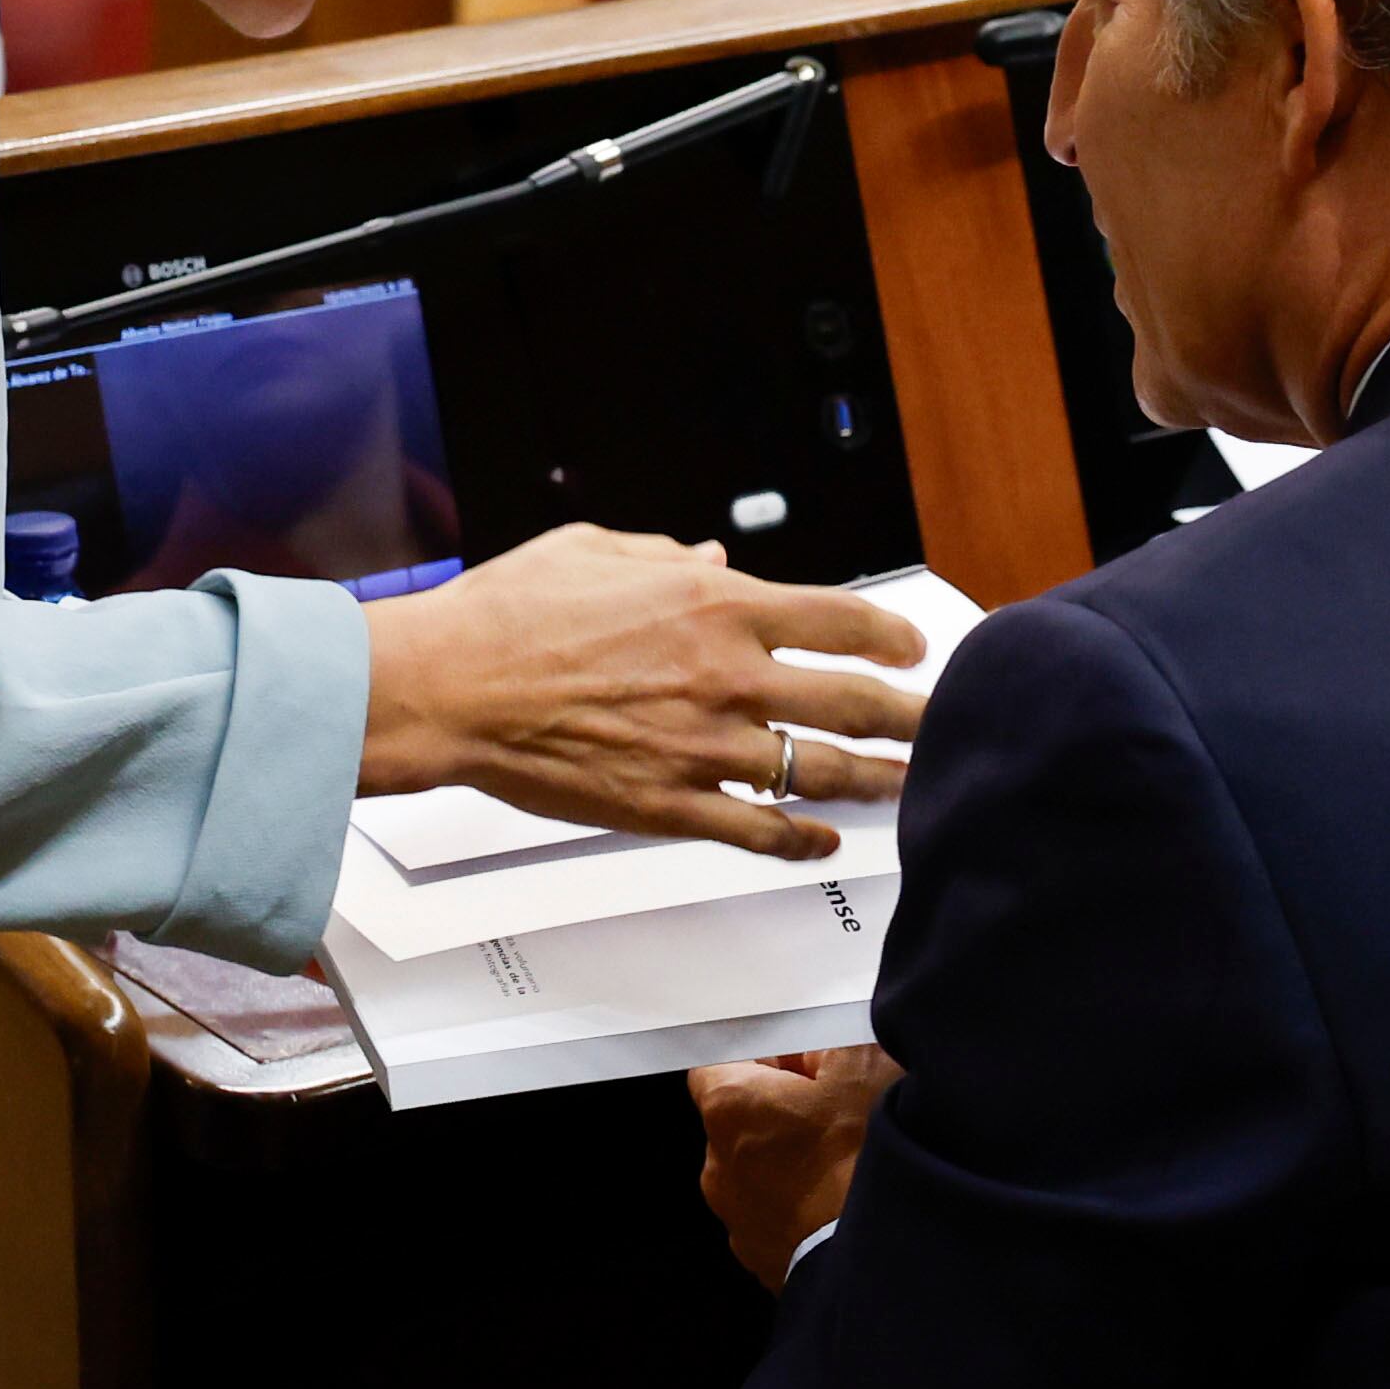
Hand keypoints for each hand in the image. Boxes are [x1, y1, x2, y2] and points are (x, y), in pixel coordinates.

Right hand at [360, 525, 930, 857]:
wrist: (447, 689)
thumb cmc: (504, 615)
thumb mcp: (591, 548)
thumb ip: (666, 553)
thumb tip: (712, 556)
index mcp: (713, 604)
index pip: (839, 618)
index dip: (891, 635)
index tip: (913, 647)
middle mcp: (725, 675)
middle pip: (852, 701)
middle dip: (912, 716)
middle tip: (941, 724)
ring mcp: (703, 746)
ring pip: (820, 771)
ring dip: (876, 781)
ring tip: (910, 785)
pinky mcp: (670, 805)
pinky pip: (758, 829)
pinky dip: (801, 838)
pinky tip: (822, 840)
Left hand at [691, 1045, 900, 1286]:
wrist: (887, 1257)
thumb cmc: (868, 1160)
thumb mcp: (863, 1064)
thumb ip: (826, 1041)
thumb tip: (816, 1050)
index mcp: (729, 1107)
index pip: (722, 1062)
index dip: (766, 1057)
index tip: (807, 1064)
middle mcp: (719, 1165)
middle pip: (745, 1118)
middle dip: (787, 1111)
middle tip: (842, 1114)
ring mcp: (738, 1219)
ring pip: (764, 1170)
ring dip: (799, 1161)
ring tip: (850, 1164)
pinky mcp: (763, 1259)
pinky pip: (781, 1215)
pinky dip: (808, 1205)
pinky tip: (847, 1202)